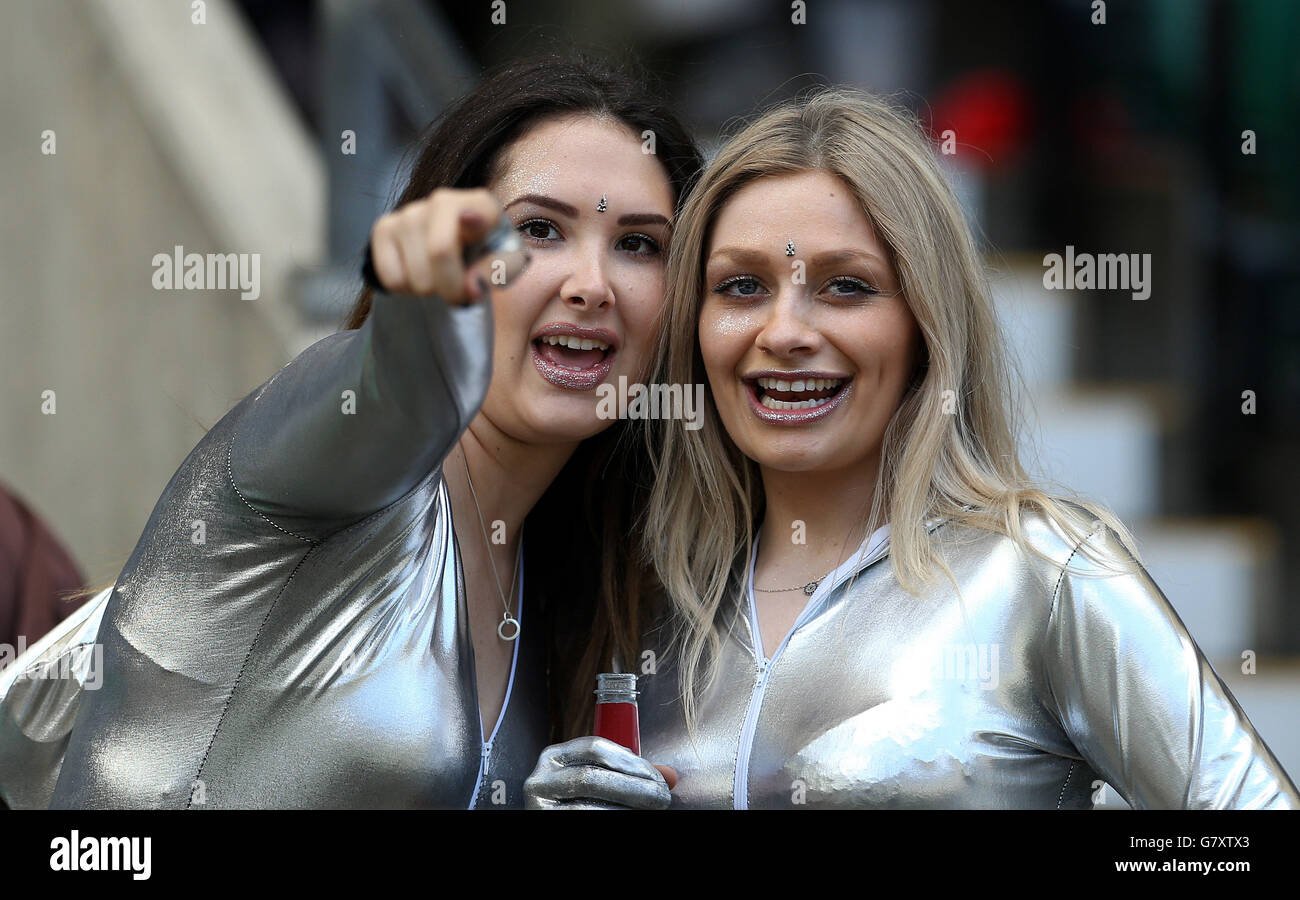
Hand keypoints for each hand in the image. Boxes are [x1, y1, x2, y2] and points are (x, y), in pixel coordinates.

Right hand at [366, 188, 502, 303]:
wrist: (461, 248)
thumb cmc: (488, 253)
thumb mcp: (508, 264)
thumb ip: (497, 273)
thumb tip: (470, 287)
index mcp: (481, 204)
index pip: (468, 228)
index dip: (459, 268)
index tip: (471, 288)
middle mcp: (442, 200)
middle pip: (438, 255)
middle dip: (451, 288)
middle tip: (460, 291)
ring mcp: (409, 212)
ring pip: (414, 276)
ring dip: (429, 290)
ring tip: (440, 276)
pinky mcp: (384, 227)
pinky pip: (392, 279)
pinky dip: (407, 289)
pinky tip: (420, 273)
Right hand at [523, 736, 675, 809]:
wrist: (557, 817)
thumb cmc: (581, 803)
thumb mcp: (597, 783)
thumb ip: (625, 775)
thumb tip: (669, 776)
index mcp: (554, 758)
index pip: (594, 748)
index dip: (630, 761)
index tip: (657, 776)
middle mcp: (540, 779)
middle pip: (592, 777)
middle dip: (633, 786)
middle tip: (662, 797)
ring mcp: (538, 805)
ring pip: (588, 806)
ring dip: (626, 807)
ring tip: (651, 809)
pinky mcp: (545, 820)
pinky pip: (585, 818)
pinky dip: (613, 817)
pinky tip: (629, 818)